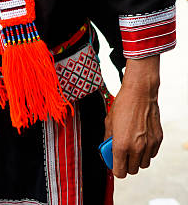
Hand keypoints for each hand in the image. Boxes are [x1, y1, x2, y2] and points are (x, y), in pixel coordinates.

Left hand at [104, 55, 161, 178]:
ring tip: (132, 146)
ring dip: (137, 159)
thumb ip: (108, 139)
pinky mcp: (157, 140)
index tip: (114, 163)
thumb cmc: (123, 105)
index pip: (120, 172)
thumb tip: (107, 150)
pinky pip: (152, 154)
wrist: (140, 93)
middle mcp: (136, 148)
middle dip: (126, 164)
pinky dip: (146, 152)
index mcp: (121, 145)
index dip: (116, 169)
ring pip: (143, 164)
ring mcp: (149, 145)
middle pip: (132, 171)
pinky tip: (141, 140)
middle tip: (122, 154)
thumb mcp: (109, 122)